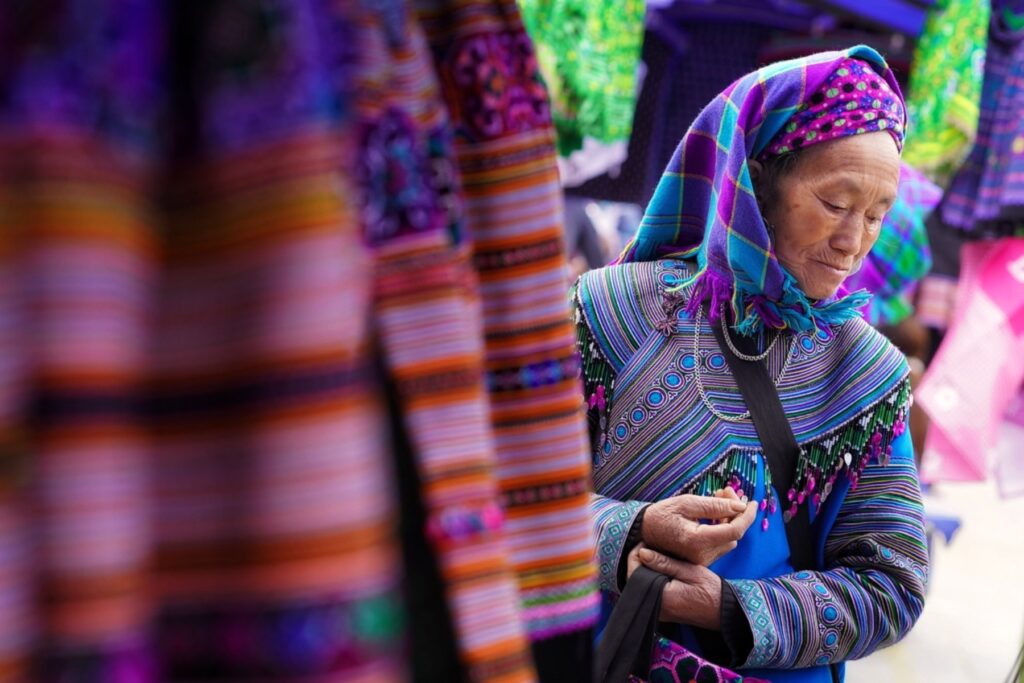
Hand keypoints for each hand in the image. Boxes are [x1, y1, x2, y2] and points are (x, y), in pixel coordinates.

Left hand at [638, 547, 722, 629]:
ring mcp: (659, 612)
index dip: (636, 554)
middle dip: (639, 561)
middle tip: (649, 546)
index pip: (634, 572)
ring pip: (641, 585)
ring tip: (655, 554)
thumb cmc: (710, 590)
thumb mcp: (689, 571)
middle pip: (634, 579)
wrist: (724, 611)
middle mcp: (656, 608)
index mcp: (661, 597)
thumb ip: (664, 562)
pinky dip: (651, 579)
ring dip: (645, 569)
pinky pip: (649, 592)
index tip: (645, 542)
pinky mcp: (663, 612)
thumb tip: (642, 552)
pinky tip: (660, 569)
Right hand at [641, 493, 757, 565]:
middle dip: (736, 512)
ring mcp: (702, 559)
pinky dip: (723, 528)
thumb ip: (714, 505)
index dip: (747, 515)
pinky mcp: (701, 559)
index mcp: (698, 540)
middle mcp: (702, 554)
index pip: (734, 530)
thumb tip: (740, 507)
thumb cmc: (661, 514)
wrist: (643, 531)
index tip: (751, 502)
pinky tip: (715, 514)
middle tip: (727, 493)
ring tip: (719, 499)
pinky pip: (721, 544)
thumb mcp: (686, 503)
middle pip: (734, 534)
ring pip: (729, 539)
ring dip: (730, 519)